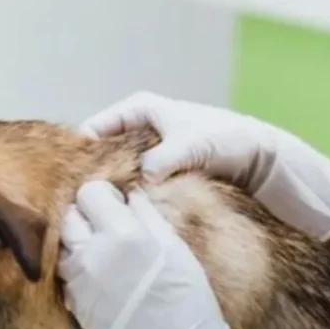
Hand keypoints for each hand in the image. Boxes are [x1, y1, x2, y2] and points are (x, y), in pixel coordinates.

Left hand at [58, 181, 272, 328]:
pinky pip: (67, 278)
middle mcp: (93, 254)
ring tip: (104, 255)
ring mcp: (80, 282)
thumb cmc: (188, 295)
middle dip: (87, 217)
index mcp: (123, 233)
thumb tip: (130, 196)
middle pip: (69, 217)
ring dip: (79, 245)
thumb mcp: (175, 247)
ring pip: (64, 248)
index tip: (117, 206)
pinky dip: (80, 273)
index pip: (89, 193)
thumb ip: (147, 215)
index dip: (104, 197)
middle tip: (109, 229)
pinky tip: (103, 280)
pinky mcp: (76, 306)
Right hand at [79, 92, 329, 241]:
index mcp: (139, 108)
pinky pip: (135, 185)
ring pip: (117, 172)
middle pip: (101, 153)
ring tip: (98, 217)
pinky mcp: (161, 172)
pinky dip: (129, 199)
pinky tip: (124, 219)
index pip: (94, 129)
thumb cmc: (228, 140)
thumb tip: (144, 173)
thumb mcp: (194, 144)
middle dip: (92, 176)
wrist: (261, 157)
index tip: (69, 182)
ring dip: (111, 191)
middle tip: (79, 206)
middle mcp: (139, 127)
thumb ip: (166, 156)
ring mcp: (149, 151)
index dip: (79, 154)